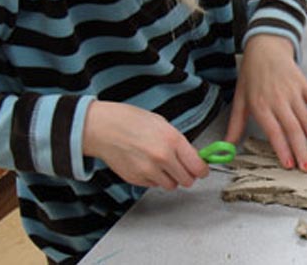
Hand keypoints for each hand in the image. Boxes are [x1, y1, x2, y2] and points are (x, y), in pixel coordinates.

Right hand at [83, 101, 209, 189]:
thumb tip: (192, 157)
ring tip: (162, 164)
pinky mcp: (136, 179)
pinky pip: (153, 185)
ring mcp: (148, 170)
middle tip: (183, 168)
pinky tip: (147, 164)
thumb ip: (179, 143)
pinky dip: (154, 178)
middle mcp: (162, 157)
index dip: (203, 170)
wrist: (104, 128)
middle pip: (187, 180)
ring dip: (170, 178)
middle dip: (187, 175)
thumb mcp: (163, 124)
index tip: (203, 170)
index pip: (197, 166)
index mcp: (172, 140)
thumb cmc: (131, 121)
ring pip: (171, 185)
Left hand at [225, 35, 306, 171]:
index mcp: (261, 105)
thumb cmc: (252, 74)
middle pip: (292, 129)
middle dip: (302, 150)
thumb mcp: (240, 99)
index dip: (282, 149)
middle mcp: (278, 100)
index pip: (274, 132)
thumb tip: (226, 147)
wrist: (264, 46)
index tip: (289, 165)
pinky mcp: (303, 83)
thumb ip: (235, 125)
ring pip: (306, 118)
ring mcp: (293, 91)